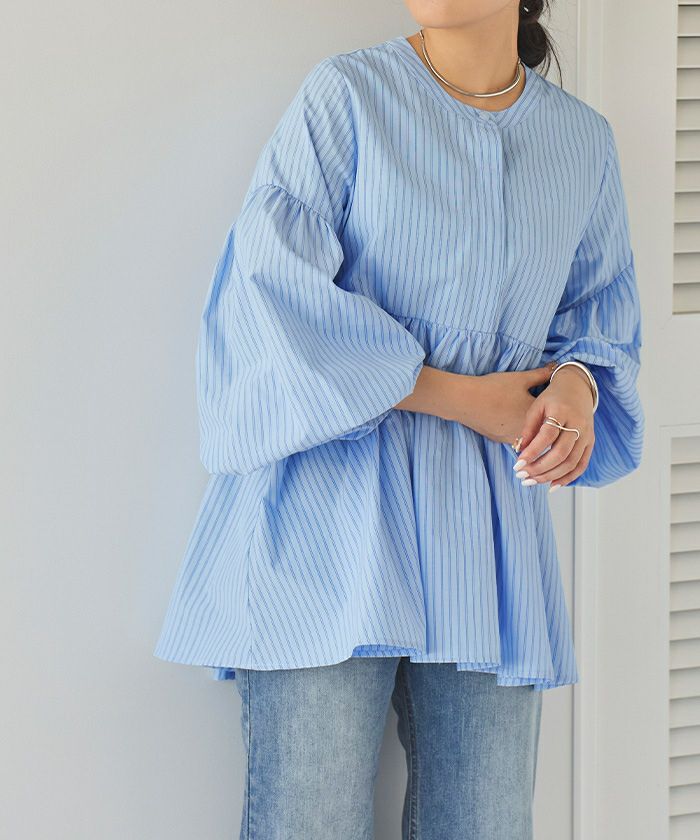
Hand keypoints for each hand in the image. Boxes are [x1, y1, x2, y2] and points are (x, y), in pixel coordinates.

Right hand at [452, 363, 556, 443]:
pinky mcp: (501, 440)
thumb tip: (556, 367)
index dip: (555, 407)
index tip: (555, 400)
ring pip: (530, 437)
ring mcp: (514, 438)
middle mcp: (528, 431)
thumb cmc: (494, 388)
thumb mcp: (520, 378)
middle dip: (546, 421)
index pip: (554, 415)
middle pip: (544, 429)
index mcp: (536, 416)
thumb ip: (541, 374)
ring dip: (532, 430)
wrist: (466, 400)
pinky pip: (515, 439)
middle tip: (547, 412)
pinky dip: (517, 432)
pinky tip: (512, 421)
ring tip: (526, 416)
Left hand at [514, 366, 595, 487]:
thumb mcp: (536, 406)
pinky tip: (552, 485)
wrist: (578, 388)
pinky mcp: (590, 443)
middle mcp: (578, 424)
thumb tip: (519, 451)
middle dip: (539, 468)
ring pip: (571, 462)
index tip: (517, 464)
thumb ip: (528, 428)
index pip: (547, 436)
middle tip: (522, 476)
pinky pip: (581, 465)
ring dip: (550, 476)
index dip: (532, 452)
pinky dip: (568, 478)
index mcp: (561, 411)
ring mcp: (587, 435)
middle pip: (560, 453)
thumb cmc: (553, 398)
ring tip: (531, 482)